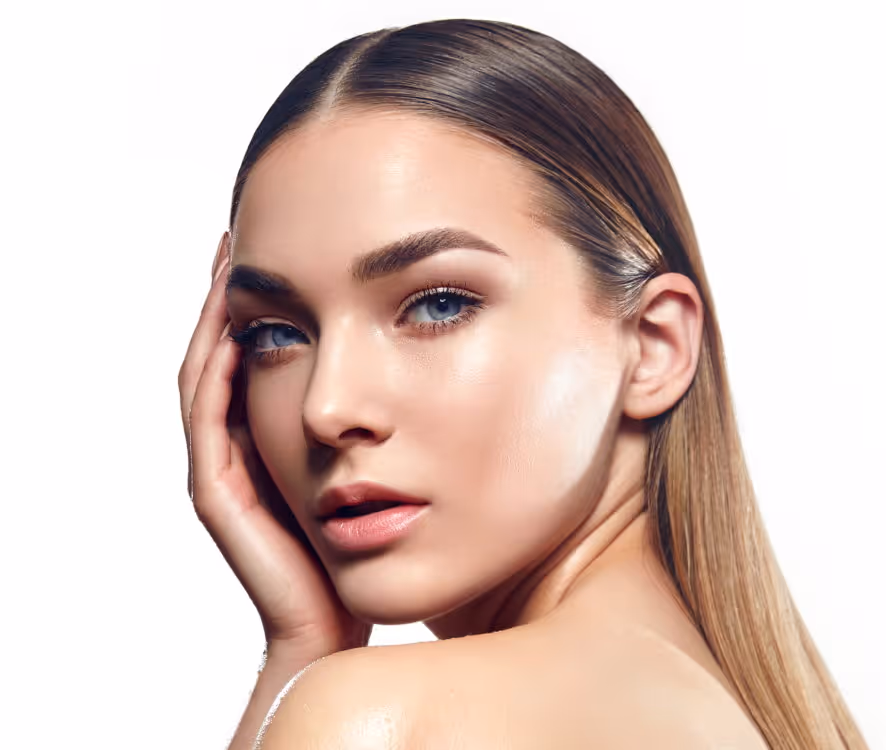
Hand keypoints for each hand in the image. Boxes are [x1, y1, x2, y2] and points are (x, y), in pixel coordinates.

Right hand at [179, 231, 371, 653]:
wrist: (345, 618)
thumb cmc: (379, 546)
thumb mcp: (389, 461)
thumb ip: (391, 414)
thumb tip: (432, 342)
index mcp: (274, 435)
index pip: (259, 350)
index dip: (263, 298)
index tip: (281, 239)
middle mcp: (239, 448)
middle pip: (223, 352)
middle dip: (229, 293)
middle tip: (239, 228)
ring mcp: (225, 470)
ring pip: (206, 377)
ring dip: (214, 318)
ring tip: (228, 261)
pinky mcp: (222, 495)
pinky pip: (208, 420)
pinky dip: (217, 372)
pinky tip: (237, 331)